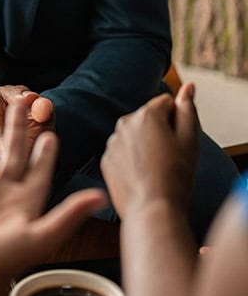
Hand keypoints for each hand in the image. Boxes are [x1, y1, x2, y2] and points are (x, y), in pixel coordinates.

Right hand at [0, 93, 106, 295]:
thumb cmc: (3, 261)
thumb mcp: (40, 237)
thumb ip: (68, 215)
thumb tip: (100, 197)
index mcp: (24, 202)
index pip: (39, 172)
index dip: (46, 154)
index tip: (51, 134)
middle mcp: (1, 192)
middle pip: (10, 152)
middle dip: (16, 127)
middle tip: (21, 101)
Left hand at [101, 82, 199, 219]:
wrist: (152, 209)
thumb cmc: (175, 176)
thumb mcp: (190, 140)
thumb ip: (188, 109)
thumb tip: (187, 86)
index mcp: (145, 115)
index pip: (166, 103)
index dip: (177, 121)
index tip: (179, 141)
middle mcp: (123, 123)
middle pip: (148, 119)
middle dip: (160, 132)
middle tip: (170, 158)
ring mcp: (112, 141)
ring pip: (134, 136)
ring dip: (145, 145)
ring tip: (156, 169)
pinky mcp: (106, 159)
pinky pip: (122, 152)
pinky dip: (132, 160)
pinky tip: (142, 176)